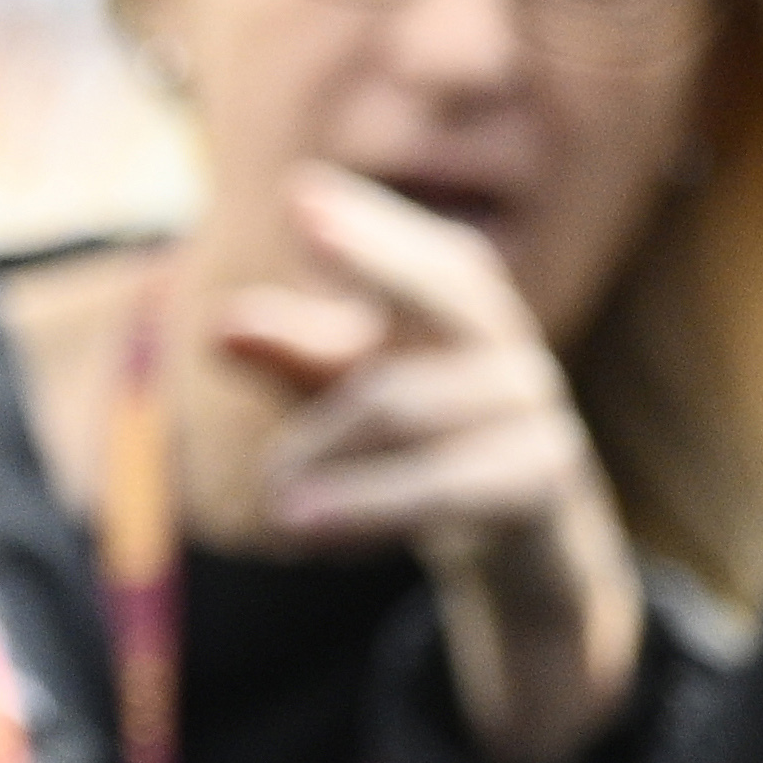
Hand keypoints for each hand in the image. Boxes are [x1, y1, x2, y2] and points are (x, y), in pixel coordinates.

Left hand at [209, 165, 644, 762]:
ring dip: (322, 445)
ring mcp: (542, 428)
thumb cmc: (428, 452)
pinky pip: (454, 490)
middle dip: (376, 273)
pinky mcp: (543, 502)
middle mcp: (515, 360)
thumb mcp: (354, 399)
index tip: (300, 195)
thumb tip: (220, 325)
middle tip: (258, 290)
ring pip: (411, 406)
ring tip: (268, 496)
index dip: (376, 231)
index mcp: (472, 320)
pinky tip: (306, 526)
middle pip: (459, 298)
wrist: (536, 567)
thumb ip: (297, 357)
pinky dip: (370, 502)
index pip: (440, 257)